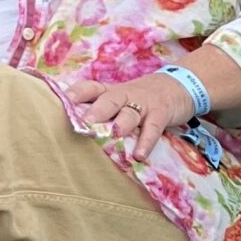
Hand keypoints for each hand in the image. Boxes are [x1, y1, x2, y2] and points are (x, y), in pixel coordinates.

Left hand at [64, 73, 198, 158]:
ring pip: (130, 113)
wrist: (179, 84)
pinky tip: (139, 155)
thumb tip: (70, 130)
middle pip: (108, 100)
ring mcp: (143, 104)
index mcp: (110, 92)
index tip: (62, 102)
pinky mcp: (161, 113)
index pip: (89, 88)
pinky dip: (146, 142)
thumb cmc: (139, 98)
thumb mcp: (119, 99)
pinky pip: (153, 128)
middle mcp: (124, 95)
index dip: (75, 93)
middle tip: (85, 123)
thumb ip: (100, 110)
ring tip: (112, 135)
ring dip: (121, 125)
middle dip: (96, 111)